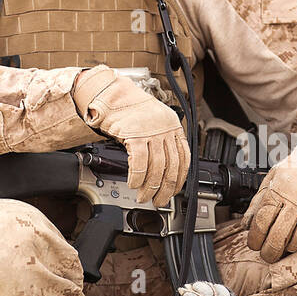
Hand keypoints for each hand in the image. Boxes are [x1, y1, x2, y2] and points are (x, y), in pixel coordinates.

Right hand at [73, 65, 188, 206]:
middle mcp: (166, 129)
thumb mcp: (154, 123)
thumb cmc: (130, 110)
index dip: (179, 179)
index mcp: (173, 127)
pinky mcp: (135, 134)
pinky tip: (133, 183)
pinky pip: (140, 162)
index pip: (184, 159)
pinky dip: (137, 177)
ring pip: (157, 167)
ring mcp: (151, 132)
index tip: (173, 191)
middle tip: (159, 201)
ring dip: (150, 187)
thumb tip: (162, 171)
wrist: (112, 94)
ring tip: (143, 196)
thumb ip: (161, 142)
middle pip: (171, 166)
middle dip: (165, 188)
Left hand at [242, 131, 296, 262]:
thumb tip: (246, 223)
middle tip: (266, 254)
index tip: (254, 244)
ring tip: (284, 246)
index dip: (255, 238)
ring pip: (296, 242)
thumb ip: (259, 199)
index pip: (261, 222)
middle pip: (276, 237)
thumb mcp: (276, 175)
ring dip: (287, 248)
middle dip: (268, 251)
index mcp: (280, 190)